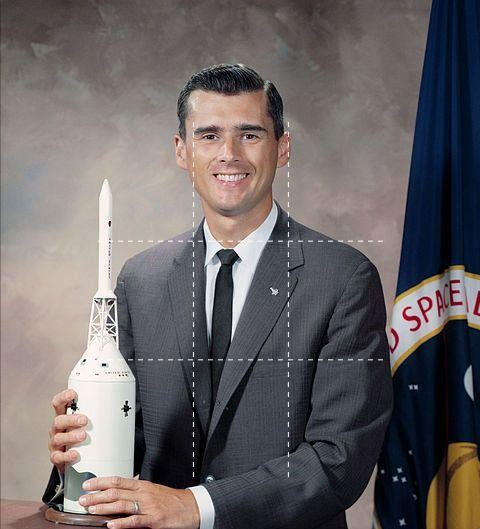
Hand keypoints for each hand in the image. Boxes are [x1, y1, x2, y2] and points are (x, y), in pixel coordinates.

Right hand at [48, 389, 87, 472]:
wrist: (73, 459)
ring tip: (83, 436)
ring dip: (71, 436)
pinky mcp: (57, 457)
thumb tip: (118, 405)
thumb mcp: (86, 422)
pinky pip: (58, 457)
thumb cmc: (81, 435)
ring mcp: (56, 443)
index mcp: (64, 417)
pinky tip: (75, 454)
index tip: (72, 394)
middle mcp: (58, 429)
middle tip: (85, 420)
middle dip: (71, 419)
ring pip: (58, 438)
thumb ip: (95, 414)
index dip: (63, 398)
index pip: (58, 404)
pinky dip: (67, 456)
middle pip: (58, 421)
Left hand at [79, 476, 199, 528]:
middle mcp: (144, 493)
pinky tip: (111, 524)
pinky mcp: (154, 520)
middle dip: (97, 495)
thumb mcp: (153, 490)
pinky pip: (135, 521)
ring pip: (123, 505)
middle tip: (82, 498)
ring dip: (104, 507)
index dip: (101, 482)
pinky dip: (122, 523)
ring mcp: (148, 507)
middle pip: (116, 492)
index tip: (87, 484)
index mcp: (142, 485)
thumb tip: (120, 490)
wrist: (191, 507)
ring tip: (91, 509)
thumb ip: (137, 490)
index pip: (118, 480)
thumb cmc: (172, 500)